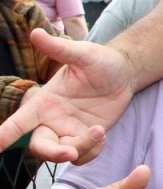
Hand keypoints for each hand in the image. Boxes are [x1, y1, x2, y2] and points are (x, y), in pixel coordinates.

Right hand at [0, 29, 136, 163]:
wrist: (125, 73)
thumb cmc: (100, 61)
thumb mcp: (82, 54)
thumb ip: (60, 49)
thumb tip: (36, 33)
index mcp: (44, 102)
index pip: (19, 121)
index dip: (5, 134)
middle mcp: (53, 119)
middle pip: (39, 146)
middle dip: (51, 152)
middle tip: (69, 152)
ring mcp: (70, 130)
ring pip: (64, 153)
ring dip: (80, 148)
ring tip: (98, 130)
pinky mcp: (88, 137)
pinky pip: (84, 156)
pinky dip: (92, 151)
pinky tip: (102, 135)